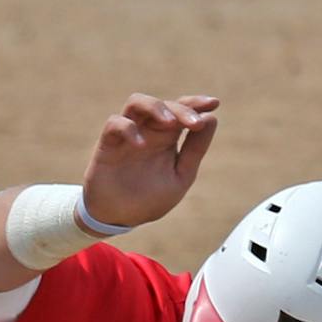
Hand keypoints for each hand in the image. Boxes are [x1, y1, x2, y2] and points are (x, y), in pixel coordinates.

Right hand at [81, 93, 220, 229]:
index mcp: (167, 138)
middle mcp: (148, 131)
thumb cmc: (149, 200)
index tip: (214, 104)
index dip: (197, 102)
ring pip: (137, 102)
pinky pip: (115, 123)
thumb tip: (211, 118)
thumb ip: (195, 150)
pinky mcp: (107, 144)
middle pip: (165, 104)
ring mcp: (127, 135)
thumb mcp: (180, 176)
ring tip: (170, 123)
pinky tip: (141, 145)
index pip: (182, 109)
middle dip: (183, 109)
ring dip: (155, 106)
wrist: (118, 219)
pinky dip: (129, 129)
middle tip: (195, 124)